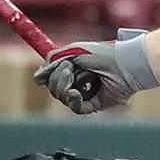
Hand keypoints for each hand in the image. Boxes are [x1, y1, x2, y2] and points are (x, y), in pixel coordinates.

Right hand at [32, 30, 158, 114]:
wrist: (123, 63)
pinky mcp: (95, 104)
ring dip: (65, 87)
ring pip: (63, 98)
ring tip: (77, 78)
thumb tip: (36, 79)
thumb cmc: (102, 54)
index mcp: (74, 68)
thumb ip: (53, 60)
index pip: (51, 76)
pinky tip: (76, 93)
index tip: (48, 71)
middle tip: (69, 70)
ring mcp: (86, 93)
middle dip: (57, 79)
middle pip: (54, 88)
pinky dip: (73, 101)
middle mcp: (78, 81)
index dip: (48, 74)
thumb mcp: (73, 51)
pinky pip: (76, 108)